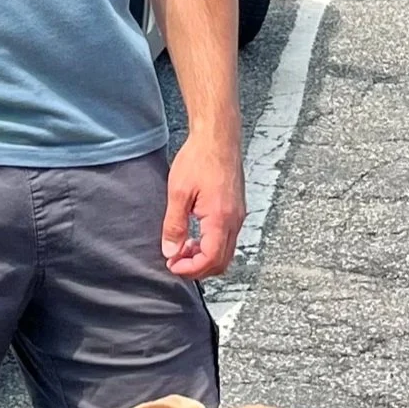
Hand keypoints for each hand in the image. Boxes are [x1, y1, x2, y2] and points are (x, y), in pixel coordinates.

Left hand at [163, 129, 245, 279]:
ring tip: (183, 248)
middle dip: (198, 268)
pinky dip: (212, 245)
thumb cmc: (200, 158)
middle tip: (176, 261)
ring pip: (226, 252)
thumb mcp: (178, 193)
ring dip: (205, 257)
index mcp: (220, 219)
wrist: (218, 138)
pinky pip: (228, 239)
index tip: (172, 265)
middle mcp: (234, 221)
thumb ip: (174, 225)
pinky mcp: (237, 210)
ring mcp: (238, 216)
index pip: (210, 260)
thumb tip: (170, 251)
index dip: (190, 269)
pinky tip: (196, 235)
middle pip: (221, 262)